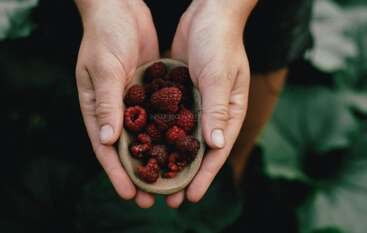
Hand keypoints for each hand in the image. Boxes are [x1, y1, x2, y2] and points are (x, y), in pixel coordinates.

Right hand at [75, 0, 158, 207]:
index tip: (131, 194)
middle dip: (141, 174)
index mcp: (97, 108)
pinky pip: (162, 117)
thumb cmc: (105, 35)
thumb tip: (106, 140)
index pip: (106, 148)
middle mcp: (117, 110)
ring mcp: (135, 102)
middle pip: (129, 149)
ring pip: (147, 137)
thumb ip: (107, 103)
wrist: (121, 9)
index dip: (117, 172)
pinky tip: (183, 147)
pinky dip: (170, 133)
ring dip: (158, 158)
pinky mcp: (152, 92)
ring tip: (173, 180)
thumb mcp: (104, 68)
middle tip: (155, 199)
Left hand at [166, 0, 255, 206]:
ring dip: (169, 158)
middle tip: (170, 198)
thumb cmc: (220, 42)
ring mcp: (195, 104)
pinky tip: (145, 145)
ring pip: (181, 138)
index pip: (217, 151)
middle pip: (198, 151)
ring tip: (154, 178)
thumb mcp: (218, 76)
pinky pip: (169, 118)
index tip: (190, 196)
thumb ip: (216, 111)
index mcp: (228, 112)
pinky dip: (159, 133)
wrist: (208, 13)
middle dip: (184, 175)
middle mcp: (212, 112)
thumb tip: (215, 146)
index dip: (204, 176)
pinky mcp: (180, 94)